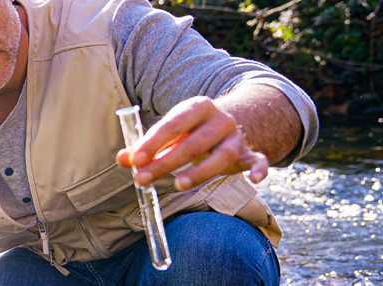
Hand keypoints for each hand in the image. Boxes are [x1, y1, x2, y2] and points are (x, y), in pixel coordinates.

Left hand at [116, 96, 268, 189]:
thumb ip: (145, 146)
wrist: (225, 124)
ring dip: (200, 172)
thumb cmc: (188, 131)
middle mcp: (219, 120)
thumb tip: (123, 159)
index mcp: (197, 107)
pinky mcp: (250, 152)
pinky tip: (255, 179)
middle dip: (166, 163)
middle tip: (142, 180)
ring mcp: (236, 137)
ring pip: (222, 156)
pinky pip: (259, 160)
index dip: (153, 143)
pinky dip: (260, 168)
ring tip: (178, 185)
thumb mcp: (167, 133)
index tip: (135, 159)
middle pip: (193, 144)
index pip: (173, 124)